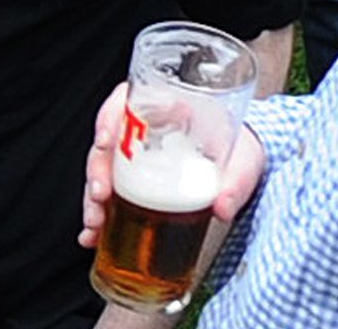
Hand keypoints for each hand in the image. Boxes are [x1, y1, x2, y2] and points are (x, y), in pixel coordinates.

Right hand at [77, 82, 263, 262]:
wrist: (243, 164)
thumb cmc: (241, 148)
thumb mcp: (245, 159)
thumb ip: (236, 180)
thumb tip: (223, 206)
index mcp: (166, 107)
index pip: (125, 102)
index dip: (108, 119)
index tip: (105, 142)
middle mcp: (144, 129)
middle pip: (107, 142)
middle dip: (97, 170)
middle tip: (100, 196)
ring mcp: (136, 156)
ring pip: (102, 170)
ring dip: (92, 197)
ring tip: (95, 224)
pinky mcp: (136, 181)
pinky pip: (111, 192)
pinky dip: (101, 213)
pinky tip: (95, 234)